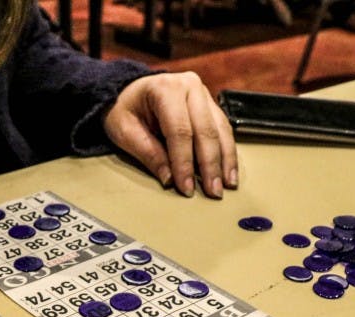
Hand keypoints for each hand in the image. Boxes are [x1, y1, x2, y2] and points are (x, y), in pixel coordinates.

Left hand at [103, 72, 237, 198]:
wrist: (130, 91)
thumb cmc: (124, 109)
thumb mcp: (124, 131)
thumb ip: (148, 153)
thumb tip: (169, 178)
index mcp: (165, 89)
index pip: (180, 131)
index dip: (184, 162)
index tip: (186, 187)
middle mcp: (189, 86)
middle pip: (205, 130)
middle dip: (210, 165)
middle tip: (213, 192)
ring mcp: (202, 93)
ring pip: (220, 129)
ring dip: (225, 160)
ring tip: (227, 184)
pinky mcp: (209, 104)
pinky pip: (223, 128)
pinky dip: (227, 151)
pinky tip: (229, 170)